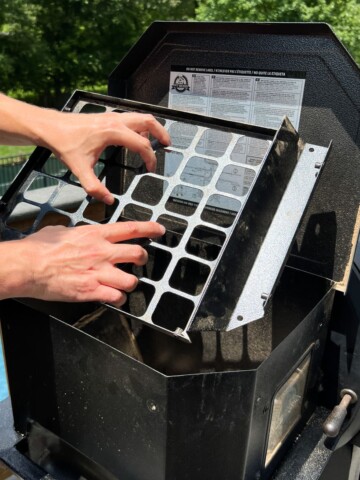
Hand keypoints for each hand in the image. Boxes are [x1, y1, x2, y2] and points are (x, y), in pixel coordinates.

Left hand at [0, 94, 170, 204]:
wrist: (52, 127)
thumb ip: (95, 187)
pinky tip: (138, 137)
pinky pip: (131, 118)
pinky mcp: (108, 116)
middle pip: (148, 120)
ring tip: (157, 140)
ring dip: (151, 127)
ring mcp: (112, 116)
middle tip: (167, 144)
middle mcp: (116, 120)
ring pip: (140, 116)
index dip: (150, 157)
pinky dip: (140, 125)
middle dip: (161, 132)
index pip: (141, 144)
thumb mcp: (80, 170)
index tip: (150, 168)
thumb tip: (109, 200)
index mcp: (113, 132)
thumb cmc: (65, 144)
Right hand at [0, 221, 164, 304]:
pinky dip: (118, 299)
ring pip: (131, 280)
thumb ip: (79, 232)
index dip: (149, 229)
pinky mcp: (91, 291)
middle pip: (138, 255)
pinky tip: (113, 297)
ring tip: (123, 283)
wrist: (28, 266)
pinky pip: (116, 297)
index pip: (131, 229)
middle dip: (143, 259)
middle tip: (139, 261)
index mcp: (96, 234)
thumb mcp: (62, 230)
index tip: (159, 230)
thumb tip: (80, 232)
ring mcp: (98, 273)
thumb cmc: (40, 247)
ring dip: (130, 283)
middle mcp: (102, 252)